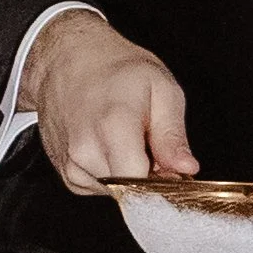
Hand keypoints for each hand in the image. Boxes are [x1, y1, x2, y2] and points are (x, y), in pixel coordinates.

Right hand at [20, 13, 197, 196]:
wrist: (68, 60)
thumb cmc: (115, 69)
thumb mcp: (161, 88)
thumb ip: (173, 135)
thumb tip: (186, 169)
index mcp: (113, 127)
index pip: (141, 186)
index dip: (164, 181)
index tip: (171, 167)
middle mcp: (85, 151)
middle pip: (131, 191)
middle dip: (148, 176)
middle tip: (149, 142)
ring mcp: (71, 164)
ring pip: (116, 192)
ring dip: (129, 173)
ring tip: (125, 138)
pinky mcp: (66, 174)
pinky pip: (100, 188)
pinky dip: (111, 174)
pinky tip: (108, 145)